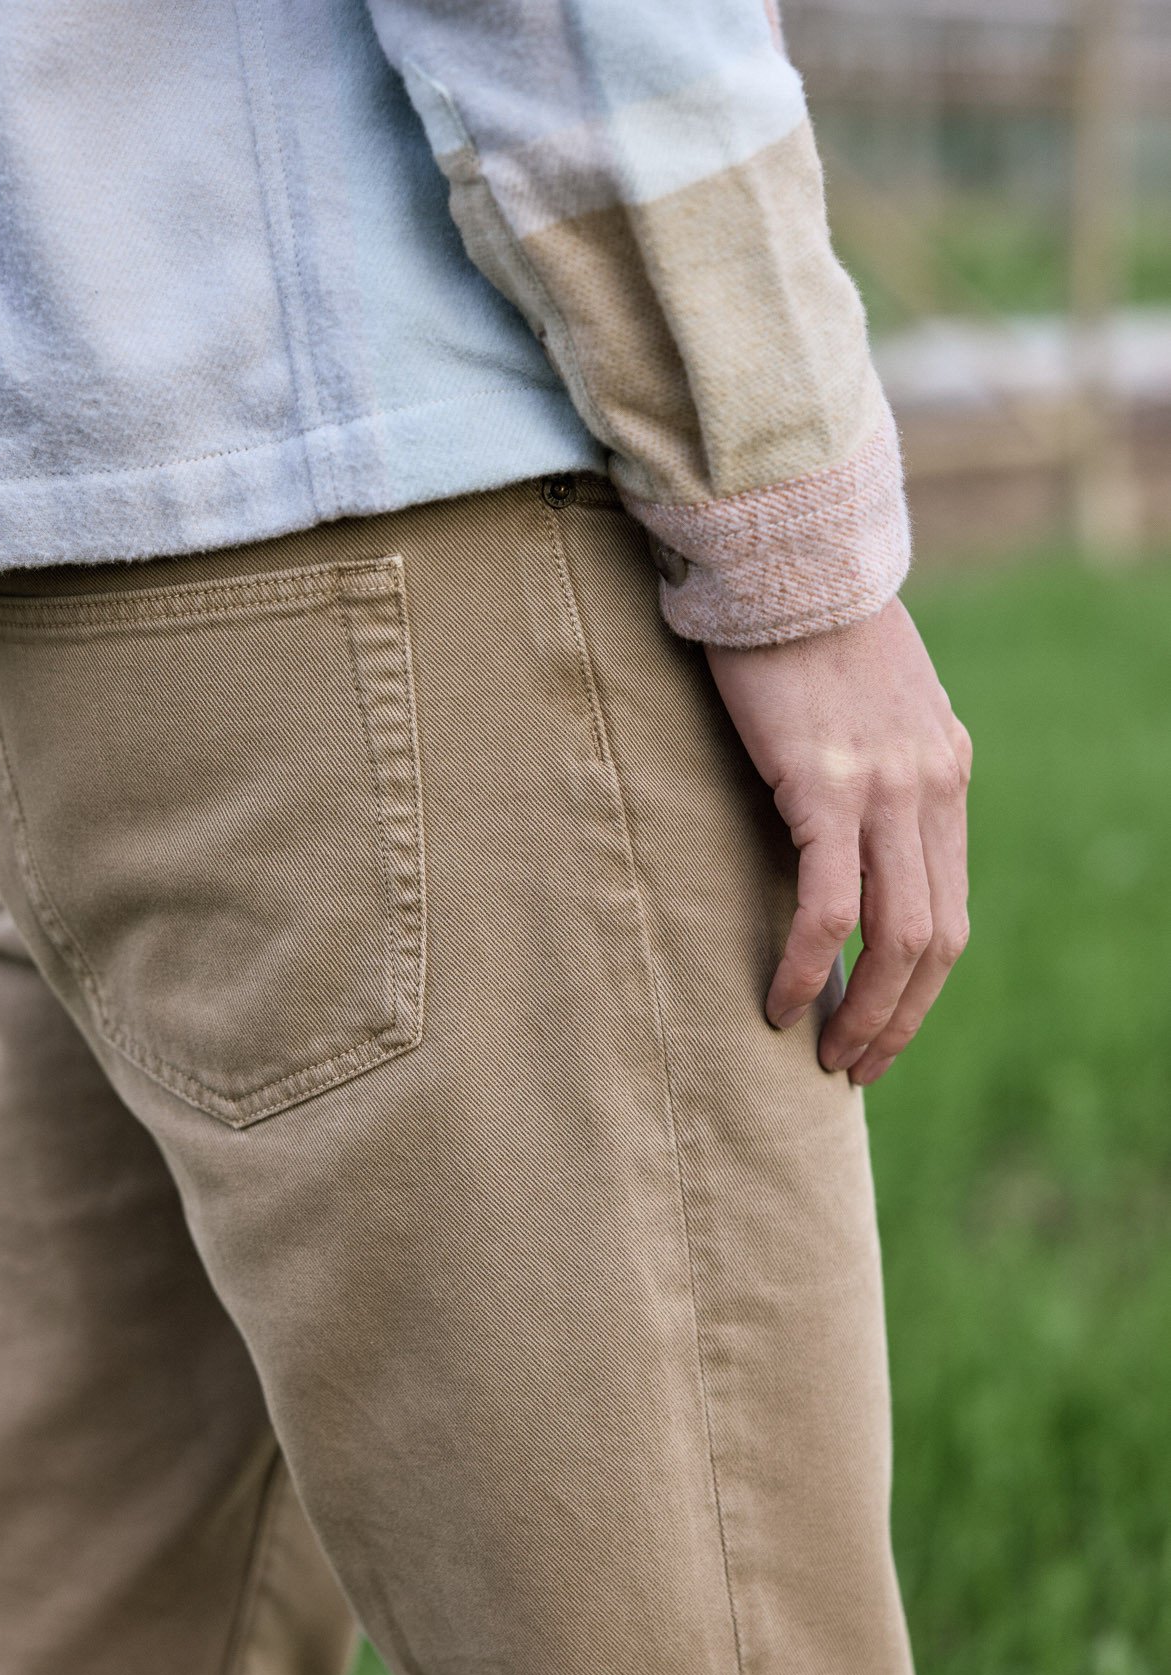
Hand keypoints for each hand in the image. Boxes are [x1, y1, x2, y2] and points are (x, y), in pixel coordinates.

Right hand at [705, 597, 970, 1084]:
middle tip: (855, 1066)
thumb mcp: (865, 702)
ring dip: (865, 1012)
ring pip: (899, 936)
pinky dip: (808, 965)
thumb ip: (872, 766)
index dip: (919, 984)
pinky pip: (830, 905)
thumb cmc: (800, 625)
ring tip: (825, 1054)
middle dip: (901, 1018)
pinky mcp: (826, 783)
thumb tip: (841, 828)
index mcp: (943, 770)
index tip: (879, 1026)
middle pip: (938, 939)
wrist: (781, 551)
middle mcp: (931, 786)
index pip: (950, 906)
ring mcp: (886, 786)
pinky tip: (780, 1000)